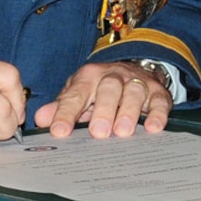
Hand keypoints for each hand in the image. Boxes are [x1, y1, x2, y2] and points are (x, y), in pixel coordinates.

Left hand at [34, 60, 171, 138]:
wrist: (134, 68)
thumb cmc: (100, 88)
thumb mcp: (79, 94)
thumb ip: (61, 107)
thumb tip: (41, 120)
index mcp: (88, 78)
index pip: (75, 95)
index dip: (66, 113)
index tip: (59, 131)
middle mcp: (113, 77)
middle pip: (108, 89)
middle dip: (102, 110)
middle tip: (98, 133)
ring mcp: (137, 82)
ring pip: (134, 92)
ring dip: (128, 112)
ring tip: (123, 132)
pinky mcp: (158, 92)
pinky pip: (159, 101)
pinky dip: (158, 114)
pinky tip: (153, 128)